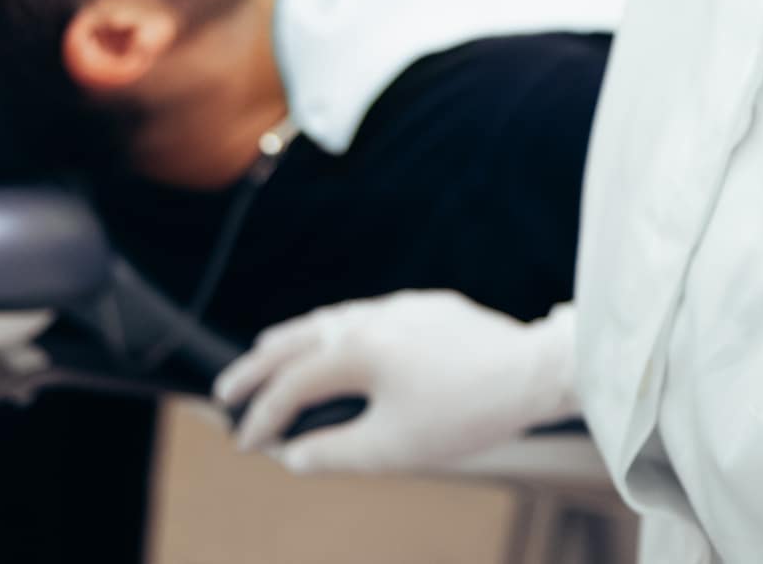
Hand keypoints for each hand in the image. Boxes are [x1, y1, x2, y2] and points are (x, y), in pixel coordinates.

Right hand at [215, 293, 577, 475]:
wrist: (536, 372)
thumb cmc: (467, 412)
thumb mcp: (393, 449)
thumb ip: (333, 453)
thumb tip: (293, 456)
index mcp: (358, 350)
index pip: (292, 386)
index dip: (264, 419)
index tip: (247, 445)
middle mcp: (373, 318)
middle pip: (299, 339)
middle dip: (259, 365)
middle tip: (227, 390)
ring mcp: (402, 307)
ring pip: (333, 318)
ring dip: (295, 338)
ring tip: (269, 351)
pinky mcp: (430, 306)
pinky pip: (368, 313)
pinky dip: (337, 329)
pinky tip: (340, 341)